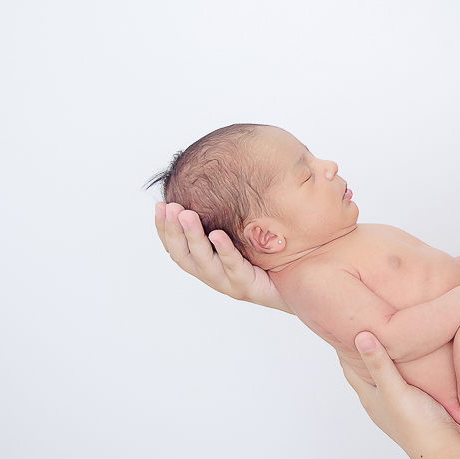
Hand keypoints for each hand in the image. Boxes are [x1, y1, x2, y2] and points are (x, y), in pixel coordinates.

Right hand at [154, 201, 291, 313]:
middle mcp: (214, 274)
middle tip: (170, 208)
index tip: (159, 207)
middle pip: (184, 256)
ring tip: (187, 215)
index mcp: (207, 262)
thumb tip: (217, 172)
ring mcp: (230, 282)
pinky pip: (234, 268)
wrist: (300, 279)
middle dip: (174, 231)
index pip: (176, 247)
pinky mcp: (249, 287)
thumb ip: (229, 209)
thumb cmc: (270, 252)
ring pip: (205, 263)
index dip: (164, 229)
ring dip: (193, 237)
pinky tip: (217, 234)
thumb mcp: (243, 228)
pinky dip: (224, 251)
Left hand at [341, 332, 459, 456]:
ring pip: (387, 376)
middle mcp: (380, 401)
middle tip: (367, 324)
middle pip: (367, 370)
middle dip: (365, 350)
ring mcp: (398, 404)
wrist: (444, 448)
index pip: (349, 367)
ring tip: (391, 335)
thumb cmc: (416, 423)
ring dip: (387, 359)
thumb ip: (378, 364)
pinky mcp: (417, 404)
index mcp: (369, 397)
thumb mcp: (394, 389)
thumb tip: (360, 336)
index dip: (345, 348)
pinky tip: (415, 358)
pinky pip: (406, 380)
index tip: (345, 326)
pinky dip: (405, 368)